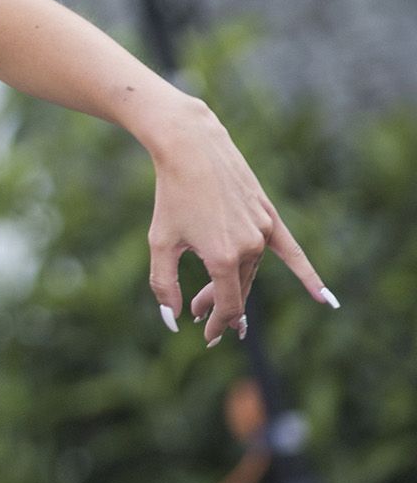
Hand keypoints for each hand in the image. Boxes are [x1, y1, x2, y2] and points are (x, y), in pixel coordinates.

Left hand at [145, 101, 333, 345]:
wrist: (190, 147)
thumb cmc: (171, 194)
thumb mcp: (159, 242)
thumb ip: (164, 284)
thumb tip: (172, 321)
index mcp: (222, 257)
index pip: (229, 305)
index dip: (218, 323)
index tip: (206, 335)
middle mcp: (248, 246)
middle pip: (239, 290)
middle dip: (218, 307)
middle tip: (197, 314)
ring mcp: (261, 230)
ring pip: (252, 271)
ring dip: (234, 289)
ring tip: (205, 301)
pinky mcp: (268, 215)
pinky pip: (291, 251)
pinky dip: (306, 276)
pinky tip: (324, 299)